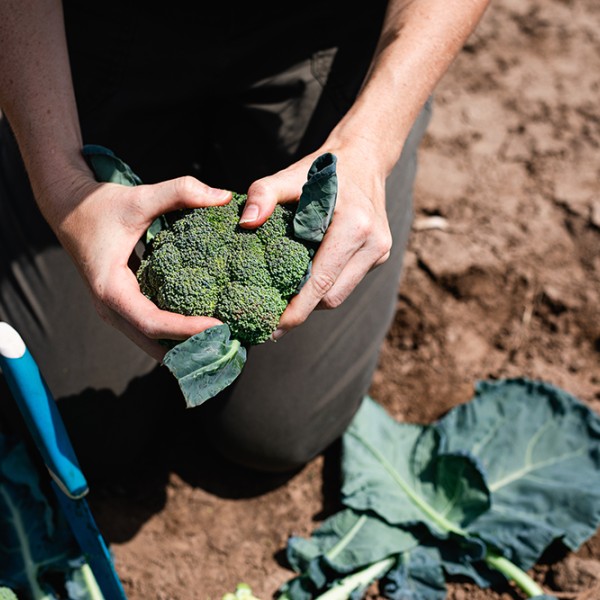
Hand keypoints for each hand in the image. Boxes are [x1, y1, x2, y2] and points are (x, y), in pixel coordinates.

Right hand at [51, 173, 231, 359]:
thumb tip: (223, 196)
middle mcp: (110, 308)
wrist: (68, 208)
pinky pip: (151, 329)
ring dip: (183, 346)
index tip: (219, 328)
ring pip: (151, 341)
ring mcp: (116, 311)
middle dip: (189, 348)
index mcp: (111, 289)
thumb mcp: (140, 197)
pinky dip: (175, 334)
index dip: (186, 330)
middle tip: (228, 345)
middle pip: (153, 342)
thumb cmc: (100, 205)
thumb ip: (180, 192)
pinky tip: (203, 330)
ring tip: (221, 344)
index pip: (152, 323)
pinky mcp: (124, 306)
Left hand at [239, 148, 392, 337]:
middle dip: (302, 309)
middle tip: (271, 318)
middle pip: (332, 297)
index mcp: (355, 227)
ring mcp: (379, 252)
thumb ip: (264, 194)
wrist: (363, 159)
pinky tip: (304, 281)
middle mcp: (373, 244)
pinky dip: (325, 286)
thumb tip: (245, 223)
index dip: (296, 310)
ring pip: (340, 294)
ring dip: (313, 300)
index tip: (273, 326)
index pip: (321, 283)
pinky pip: (346, 282)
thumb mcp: (290, 175)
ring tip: (285, 301)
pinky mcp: (379, 255)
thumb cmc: (322, 170)